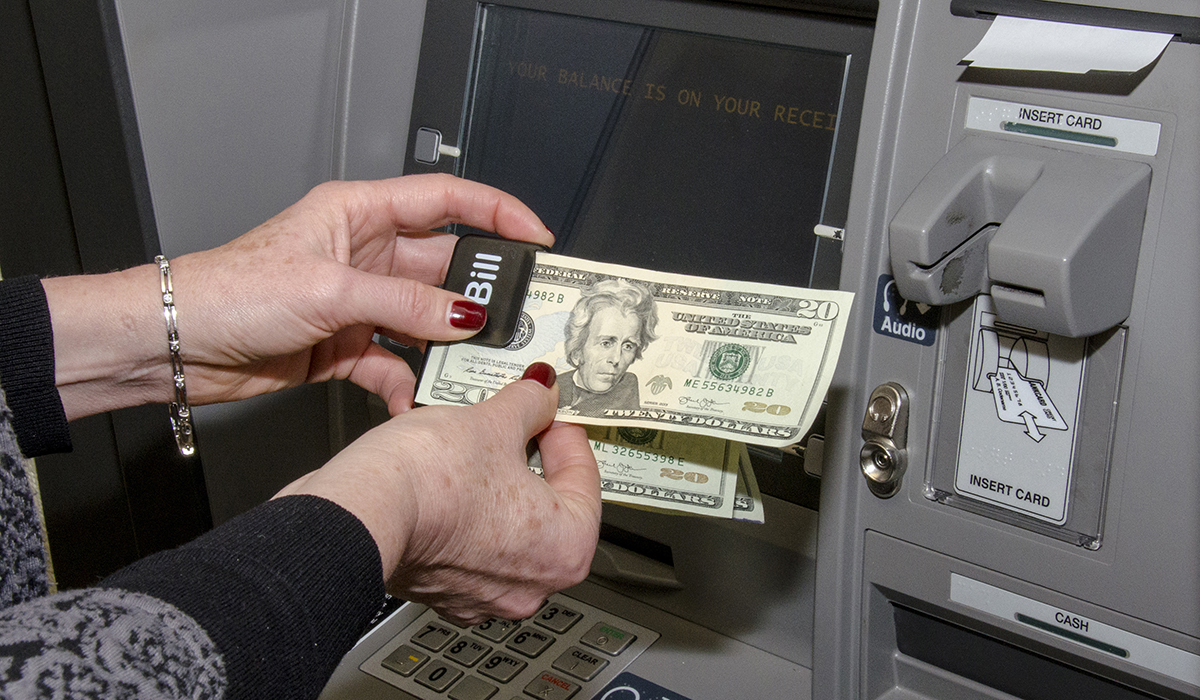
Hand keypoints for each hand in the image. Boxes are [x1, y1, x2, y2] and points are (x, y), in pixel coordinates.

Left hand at [45, 174, 552, 419]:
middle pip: (443, 269)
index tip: (539, 241)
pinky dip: (410, 385)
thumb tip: (466, 318)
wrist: (171, 345)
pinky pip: (396, 364)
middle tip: (521, 321)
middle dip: (481, 296)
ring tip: (483, 369)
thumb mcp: (328, 290)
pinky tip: (422, 402)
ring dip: (449, 347)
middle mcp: (365, 255)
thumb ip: (404, 306)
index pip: (446, 200)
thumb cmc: (228, 291)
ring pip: (425, 322)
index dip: (498, 214)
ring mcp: (357, 303)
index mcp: (361, 213)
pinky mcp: (344, 347)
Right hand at [275, 364, 600, 623]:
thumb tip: (541, 393)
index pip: (585, 478)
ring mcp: (482, 595)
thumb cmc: (428, 482)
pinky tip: (445, 478)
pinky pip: (466, 544)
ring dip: (496, 485)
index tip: (549, 409)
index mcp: (565, 549)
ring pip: (506, 527)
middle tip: (517, 420)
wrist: (357, 511)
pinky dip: (463, 511)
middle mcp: (530, 585)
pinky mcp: (440, 590)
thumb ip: (529, 403)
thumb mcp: (493, 420)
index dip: (565, 431)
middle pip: (549, 507)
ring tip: (476, 442)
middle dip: (531, 458)